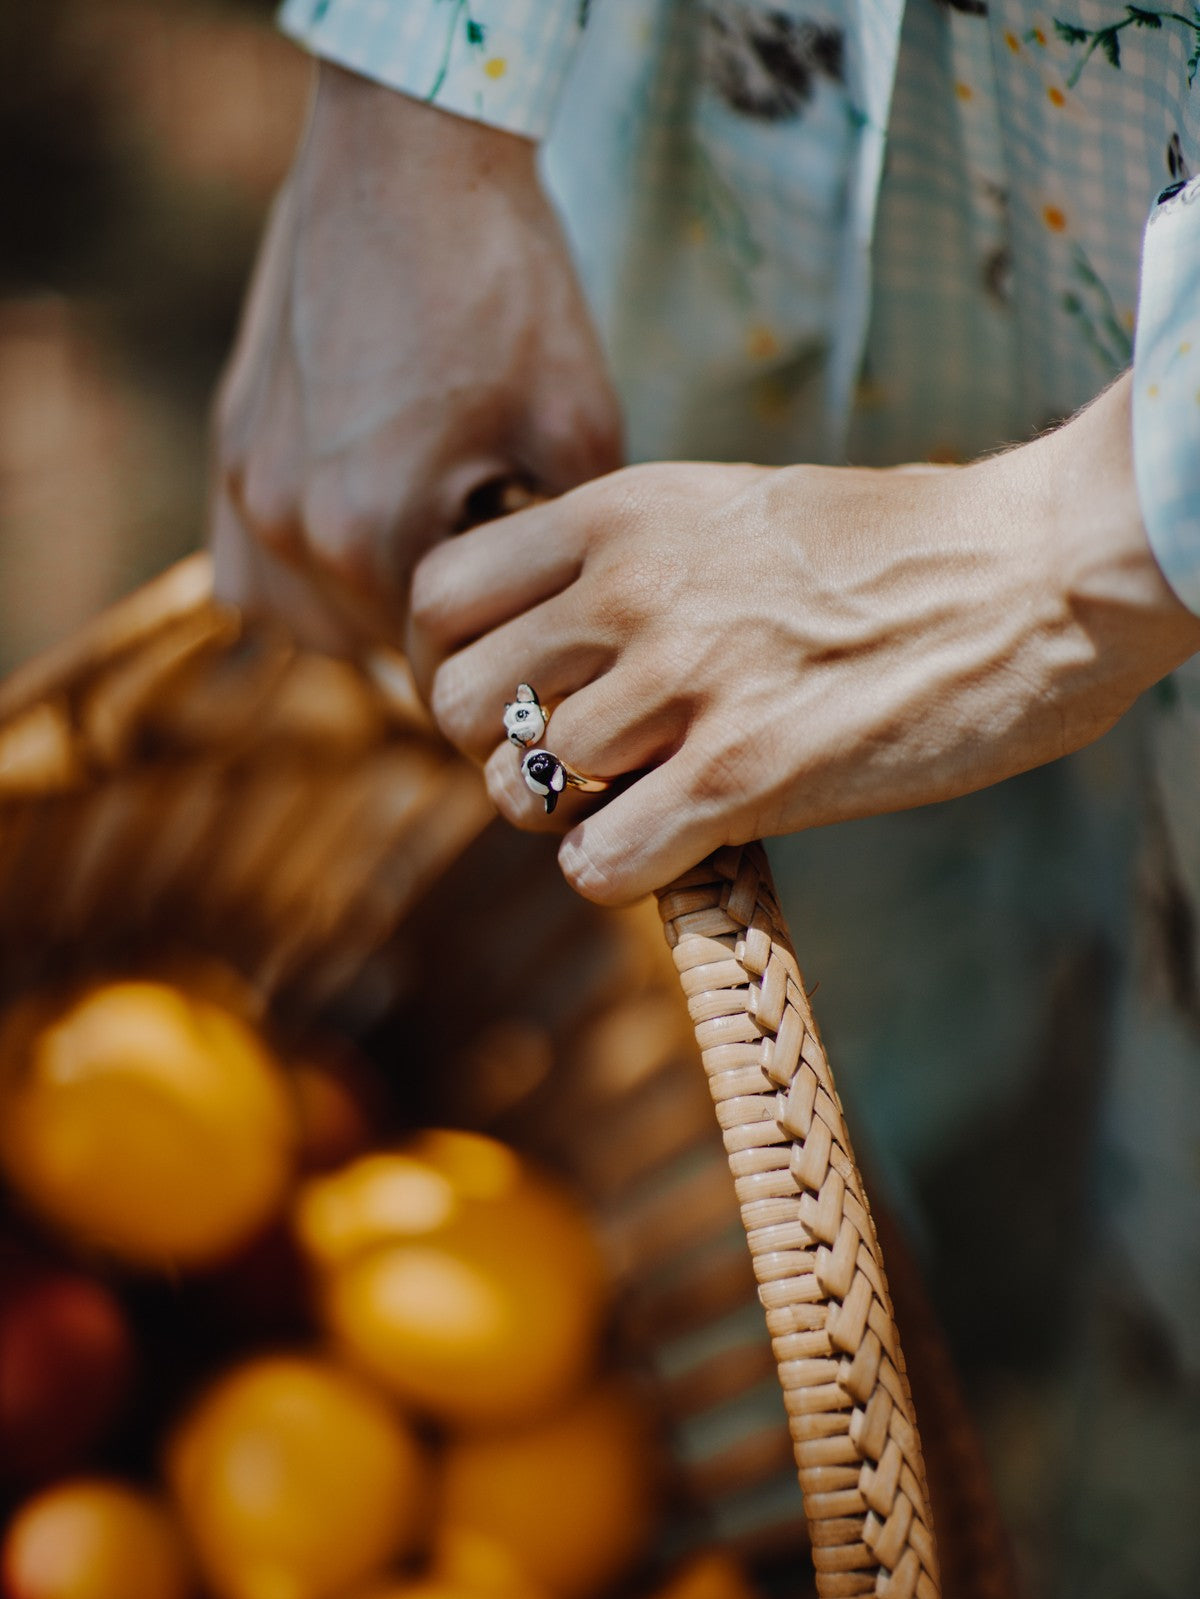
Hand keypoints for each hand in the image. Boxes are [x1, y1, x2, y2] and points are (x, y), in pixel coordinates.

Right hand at [211, 63, 620, 649]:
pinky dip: (306, 583)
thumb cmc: (504, 282)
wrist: (409, 156)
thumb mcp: (577, 429)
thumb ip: (560, 556)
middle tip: (504, 597)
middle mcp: (286, 525)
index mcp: (371, 533)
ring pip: (308, 626)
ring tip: (436, 565)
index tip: (541, 652)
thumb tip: (568, 628)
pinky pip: (250, 576)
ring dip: (372, 619)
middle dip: (447, 638)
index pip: (442, 668)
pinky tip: (362, 545)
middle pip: (376, 653)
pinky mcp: (228, 447)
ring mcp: (243, 486)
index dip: (504, 670)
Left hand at [409, 375, 1199, 902]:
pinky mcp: (745, 775)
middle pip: (459, 703)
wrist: (1035, 572)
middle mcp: (634, 590)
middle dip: (495, 749)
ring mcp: (686, 682)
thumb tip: (551, 640)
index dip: (451, 661)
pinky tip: (671, 845)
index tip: (510, 693)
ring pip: (520, 791)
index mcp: (624, 512)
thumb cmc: (894, 547)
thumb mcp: (731, 509)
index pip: (439, 596)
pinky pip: (596, 861)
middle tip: (563, 764)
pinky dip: (615, 871)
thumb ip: (630, 561)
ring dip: (563, 816)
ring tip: (635, 800)